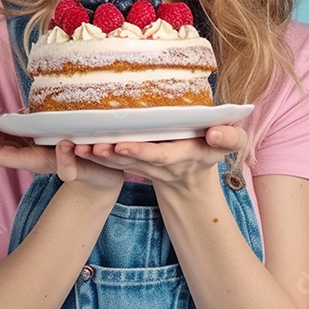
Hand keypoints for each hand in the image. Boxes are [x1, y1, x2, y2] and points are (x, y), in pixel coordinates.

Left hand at [0, 101, 122, 191]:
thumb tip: (64, 147)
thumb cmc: (96, 172)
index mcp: (36, 161)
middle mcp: (28, 157)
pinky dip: (5, 119)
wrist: (101, 178)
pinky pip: (12, 133)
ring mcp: (30, 150)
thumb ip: (75, 164)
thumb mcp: (90, 168)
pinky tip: (7, 108)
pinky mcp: (36, 142)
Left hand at [73, 125, 246, 190]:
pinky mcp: (134, 164)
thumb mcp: (231, 143)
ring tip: (78, 147)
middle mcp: (162, 164)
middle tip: (94, 147)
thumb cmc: (213, 147)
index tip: (123, 145)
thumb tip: (216, 132)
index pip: (162, 155)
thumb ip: (229, 137)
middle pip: (135, 160)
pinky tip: (77, 147)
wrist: (193, 177)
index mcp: (185, 155)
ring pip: (120, 162)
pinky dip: (96, 156)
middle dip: (114, 154)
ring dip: (100, 156)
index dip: (143, 151)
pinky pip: (114, 162)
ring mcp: (147, 166)